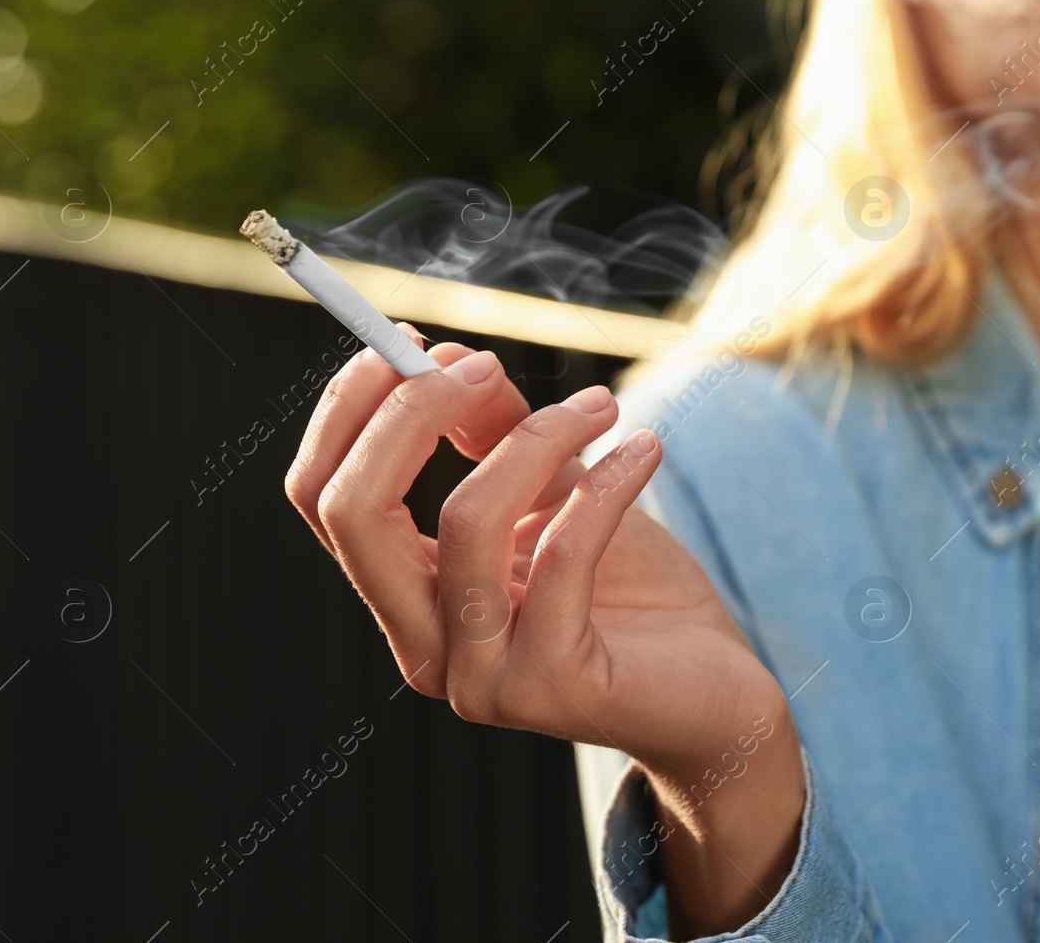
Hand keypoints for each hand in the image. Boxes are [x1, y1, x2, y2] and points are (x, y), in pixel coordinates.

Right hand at [284, 327, 804, 933]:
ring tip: (603, 406)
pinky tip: (644, 450)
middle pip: (356, 513)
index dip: (350, 410)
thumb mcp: (556, 496)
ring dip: (536, 437)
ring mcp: (479, 677)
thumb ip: (496, 435)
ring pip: (466, 521)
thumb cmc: (630, 595)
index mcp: (406, 598)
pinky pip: (564, 554)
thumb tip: (446, 358)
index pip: (323, 499)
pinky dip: (603, 483)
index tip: (409, 342)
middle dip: (409, 413)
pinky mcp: (552, 687)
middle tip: (484, 365)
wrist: (715, 696)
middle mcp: (422, 646)